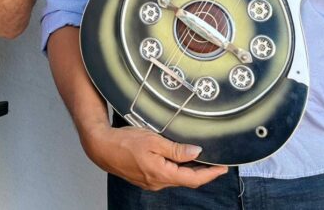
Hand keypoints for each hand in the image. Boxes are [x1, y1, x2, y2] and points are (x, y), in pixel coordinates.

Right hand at [81, 123, 226, 190]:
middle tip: (215, 163)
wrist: (101, 147)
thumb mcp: (153, 140)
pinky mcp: (144, 178)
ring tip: (200, 159)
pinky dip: (175, 169)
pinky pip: (164, 175)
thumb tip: (196, 152)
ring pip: (175, 177)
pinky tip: (177, 159)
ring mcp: (150, 182)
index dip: (210, 174)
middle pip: (186, 180)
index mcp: (162, 174)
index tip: (223, 168)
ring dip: (188, 170)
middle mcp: (157, 183)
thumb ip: (176, 149)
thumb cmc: (124, 142)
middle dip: (202, 172)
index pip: (193, 179)